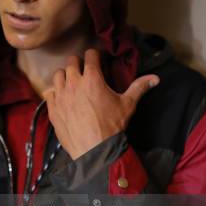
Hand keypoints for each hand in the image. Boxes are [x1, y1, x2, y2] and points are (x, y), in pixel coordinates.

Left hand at [43, 49, 159, 159]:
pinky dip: (55, 93)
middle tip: (83, 70)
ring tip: (71, 82)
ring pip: (57, 75)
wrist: (94, 150)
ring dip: (64, 76)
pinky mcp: (53, 109)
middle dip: (78, 63)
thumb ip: (139, 87)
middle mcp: (74, 84)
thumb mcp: (127, 105)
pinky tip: (62, 98)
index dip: (94, 55)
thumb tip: (155, 78)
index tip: (97, 60)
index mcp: (92, 79)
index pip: (90, 55)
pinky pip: (49, 93)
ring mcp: (61, 96)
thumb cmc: (112, 127)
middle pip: (70, 62)